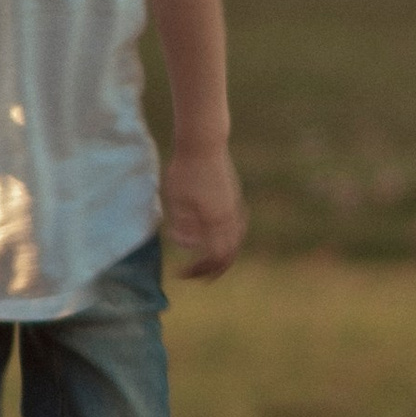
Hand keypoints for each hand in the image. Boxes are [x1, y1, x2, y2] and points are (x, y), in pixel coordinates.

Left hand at [162, 142, 245, 279]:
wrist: (204, 142)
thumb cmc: (185, 170)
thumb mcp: (177, 200)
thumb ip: (183, 226)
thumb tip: (189, 247)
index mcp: (216, 220)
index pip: (213, 258)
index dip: (198, 270)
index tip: (181, 273)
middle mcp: (229, 217)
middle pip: (228, 254)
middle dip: (211, 269)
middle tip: (193, 274)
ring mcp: (234, 206)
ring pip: (236, 241)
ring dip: (222, 256)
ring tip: (207, 261)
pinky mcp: (234, 196)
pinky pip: (238, 227)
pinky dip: (229, 240)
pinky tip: (218, 238)